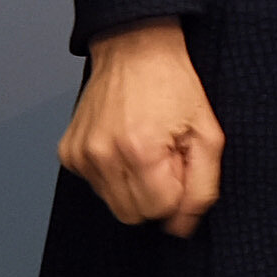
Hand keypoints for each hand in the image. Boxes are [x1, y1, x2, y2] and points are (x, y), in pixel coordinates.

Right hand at [64, 20, 225, 232]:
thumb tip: (182, 228)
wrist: (135, 49)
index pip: (160, 210)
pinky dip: (113, 173)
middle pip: (133, 215)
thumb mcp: (208, 134)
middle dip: (155, 193)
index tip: (178, 159)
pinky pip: (96, 185)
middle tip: (164, 157)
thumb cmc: (174, 85)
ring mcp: (81, 154)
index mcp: (140, 151)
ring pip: (113, 204)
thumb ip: (202, 188)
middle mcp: (103, 155)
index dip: (177, 189)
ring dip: (134, 185)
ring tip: (145, 148)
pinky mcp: (68, 152)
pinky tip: (124, 143)